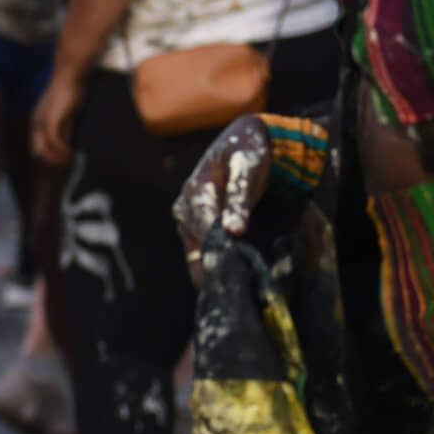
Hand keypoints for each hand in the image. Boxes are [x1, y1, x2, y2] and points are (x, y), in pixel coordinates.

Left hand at [29, 72, 86, 165]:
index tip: (63, 160)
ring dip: (57, 157)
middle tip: (66, 163)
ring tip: (69, 159)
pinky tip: (70, 152)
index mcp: (38, 121)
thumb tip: (66, 143)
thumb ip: (64, 127)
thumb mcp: (66, 114)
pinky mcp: (51, 119)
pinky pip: (53, 141)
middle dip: (51, 160)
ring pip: (43, 149)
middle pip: (36, 151)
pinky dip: (61, 150)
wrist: (68, 75)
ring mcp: (42, 121)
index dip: (49, 156)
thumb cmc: (70, 91)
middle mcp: (37, 122)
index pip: (37, 145)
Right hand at [172, 117, 271, 284]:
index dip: (216, 240)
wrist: (243, 142)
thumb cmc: (247, 151)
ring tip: (225, 291)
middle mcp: (186, 204)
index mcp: (196, 187)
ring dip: (207, 267)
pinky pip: (198, 249)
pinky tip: (220, 282)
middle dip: (212, 260)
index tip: (230, 264)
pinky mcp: (197, 226)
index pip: (204, 220)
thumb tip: (235, 230)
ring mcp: (189, 217)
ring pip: (194, 247)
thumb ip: (239, 196)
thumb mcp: (246, 167)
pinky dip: (208, 265)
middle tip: (231, 287)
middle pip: (196, 238)